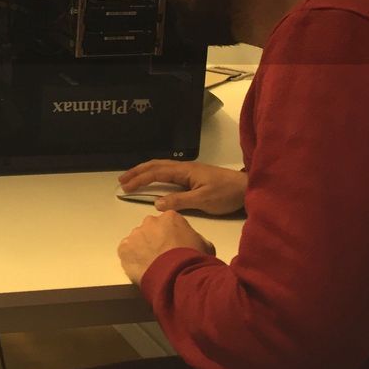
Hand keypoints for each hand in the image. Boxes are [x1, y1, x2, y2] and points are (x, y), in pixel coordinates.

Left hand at [117, 211, 215, 285]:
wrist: (177, 275)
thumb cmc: (193, 260)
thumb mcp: (205, 245)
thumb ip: (195, 238)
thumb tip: (193, 243)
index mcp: (170, 217)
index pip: (168, 223)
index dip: (171, 236)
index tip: (173, 247)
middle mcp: (150, 222)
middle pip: (150, 229)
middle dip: (155, 241)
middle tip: (162, 256)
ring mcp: (135, 234)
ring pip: (137, 240)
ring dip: (142, 250)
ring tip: (152, 265)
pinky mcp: (124, 248)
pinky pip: (126, 252)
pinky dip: (132, 259)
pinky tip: (142, 268)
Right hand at [118, 160, 246, 214]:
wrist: (247, 189)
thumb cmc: (226, 194)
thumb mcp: (203, 200)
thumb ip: (180, 201)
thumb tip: (156, 203)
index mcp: (184, 171)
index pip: (156, 173)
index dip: (139, 179)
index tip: (125, 187)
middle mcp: (184, 168)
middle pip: (155, 166)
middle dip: (137, 172)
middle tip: (122, 180)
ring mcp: (189, 171)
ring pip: (161, 167)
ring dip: (145, 171)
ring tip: (132, 178)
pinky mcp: (193, 177)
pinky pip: (168, 172)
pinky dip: (155, 174)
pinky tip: (153, 179)